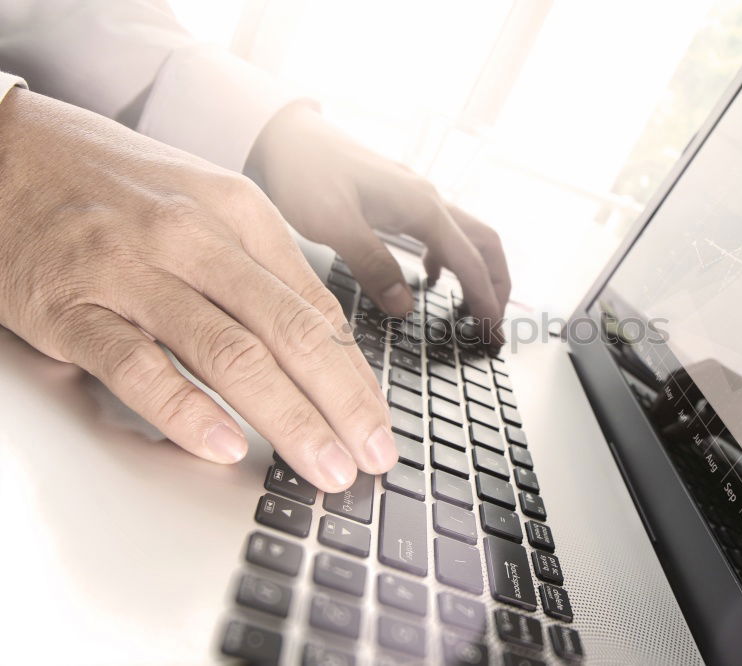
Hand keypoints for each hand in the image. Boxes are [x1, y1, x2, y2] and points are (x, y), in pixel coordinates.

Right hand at [0, 89, 395, 490]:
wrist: (4, 147)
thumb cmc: (116, 185)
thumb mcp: (206, 202)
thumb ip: (262, 269)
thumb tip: (324, 342)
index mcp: (239, 213)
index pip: (316, 309)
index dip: (356, 375)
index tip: (379, 423)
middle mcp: (194, 237)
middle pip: (289, 334)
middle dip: (342, 404)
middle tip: (373, 457)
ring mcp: (131, 271)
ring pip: (229, 353)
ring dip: (288, 419)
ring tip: (324, 468)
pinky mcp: (69, 306)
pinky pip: (138, 365)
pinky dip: (185, 411)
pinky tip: (225, 446)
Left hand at [247, 103, 510, 334]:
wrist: (283, 134)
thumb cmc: (304, 172)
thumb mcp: (333, 224)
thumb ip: (372, 264)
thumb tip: (403, 306)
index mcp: (420, 206)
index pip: (470, 261)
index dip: (486, 298)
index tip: (492, 330)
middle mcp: (427, 199)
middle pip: (485, 243)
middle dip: (498, 283)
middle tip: (496, 321)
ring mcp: (416, 196)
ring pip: (468, 235)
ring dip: (479, 270)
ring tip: (475, 305)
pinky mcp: (400, 198)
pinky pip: (442, 230)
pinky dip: (451, 258)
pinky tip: (431, 277)